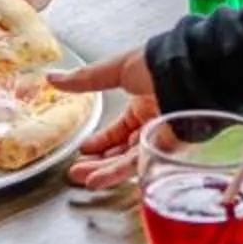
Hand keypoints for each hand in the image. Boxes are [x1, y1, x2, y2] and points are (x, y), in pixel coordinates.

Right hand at [52, 48, 160, 187]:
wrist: (188, 71)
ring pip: (127, 160)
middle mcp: (153, 123)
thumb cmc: (158, 64)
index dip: (101, 140)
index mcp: (144, 103)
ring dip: (103, 170)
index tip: (83, 149)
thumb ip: (86, 80)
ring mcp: (161, 138)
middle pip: (121, 149)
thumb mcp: (116, 70)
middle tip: (76, 170)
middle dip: (97, 160)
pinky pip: (139, 165)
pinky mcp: (167, 150)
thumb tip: (53, 77)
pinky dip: (117, 173)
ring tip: (81, 178)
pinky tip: (98, 179)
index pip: (119, 129)